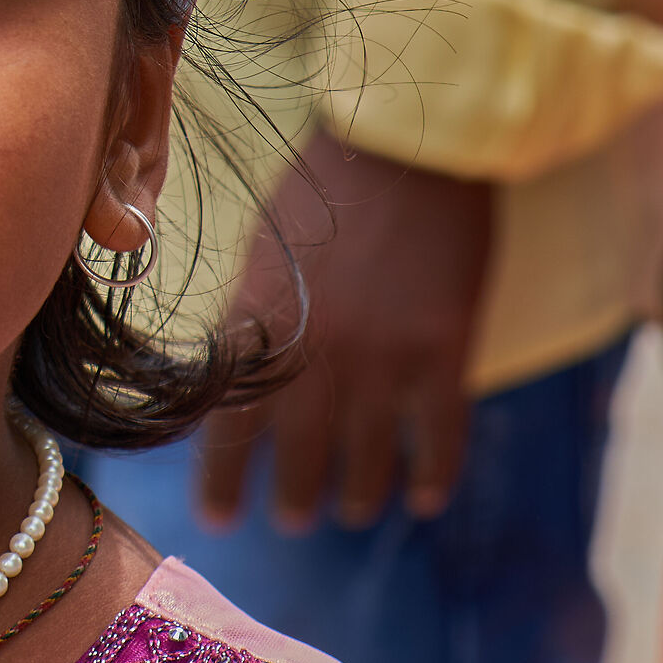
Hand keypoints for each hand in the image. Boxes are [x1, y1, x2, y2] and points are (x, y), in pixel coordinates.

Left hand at [198, 134, 494, 530]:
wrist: (408, 143)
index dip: (222, 483)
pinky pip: (438, 437)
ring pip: (366, 459)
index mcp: (257, 326)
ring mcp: (381, 357)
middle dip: (294, 498)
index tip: (219, 520)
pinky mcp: (443, 348)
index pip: (227, 428)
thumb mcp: (262, 249)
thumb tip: (234, 375)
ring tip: (351, 510)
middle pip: (298, 455)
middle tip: (293, 519)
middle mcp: (313, 355)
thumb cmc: (326, 182)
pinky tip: (424, 498)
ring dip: (357, 495)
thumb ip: (252, 318)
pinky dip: (432, 474)